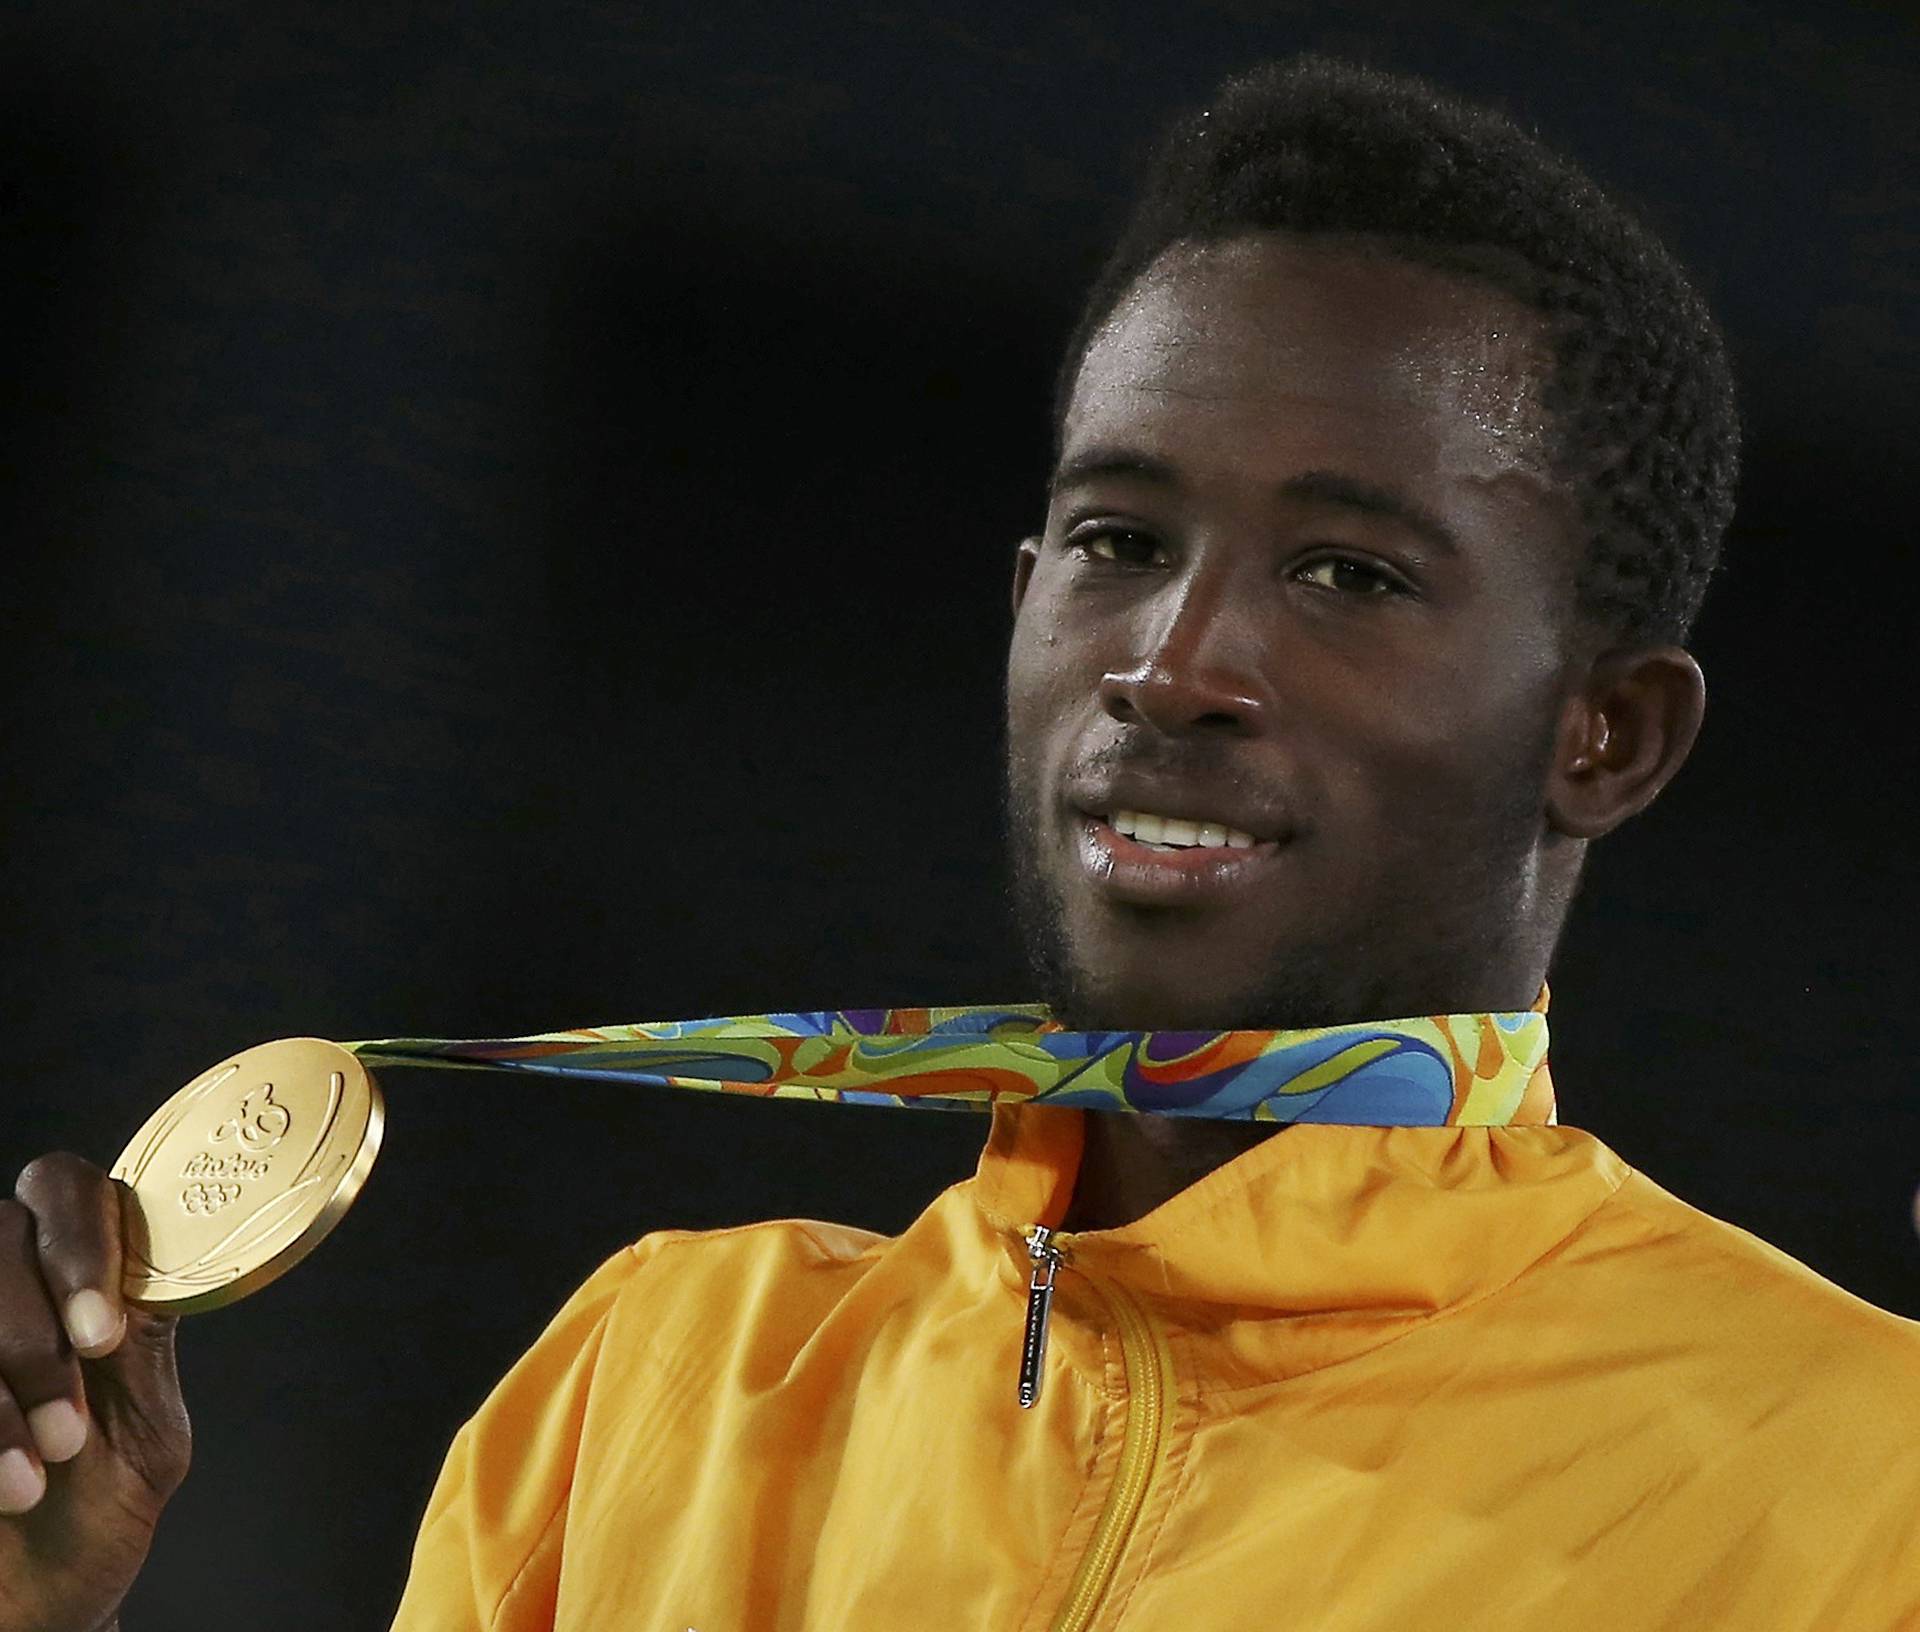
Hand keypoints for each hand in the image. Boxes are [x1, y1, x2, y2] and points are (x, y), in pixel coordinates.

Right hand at [0, 1153, 190, 1631]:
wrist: (42, 1607)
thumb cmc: (95, 1513)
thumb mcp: (147, 1430)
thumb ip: (147, 1342)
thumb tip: (156, 1268)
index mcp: (75, 1277)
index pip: (66, 1188)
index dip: (82, 1243)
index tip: (102, 1332)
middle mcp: (4, 1286)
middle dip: (33, 1339)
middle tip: (69, 1432)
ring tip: (34, 1479)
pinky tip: (0, 1491)